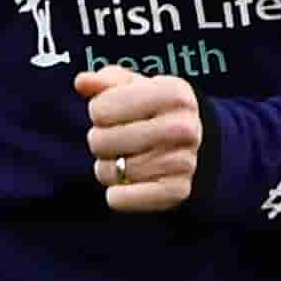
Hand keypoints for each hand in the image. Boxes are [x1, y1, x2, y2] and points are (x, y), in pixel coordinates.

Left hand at [80, 63, 203, 214]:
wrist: (198, 144)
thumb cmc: (157, 110)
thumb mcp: (136, 86)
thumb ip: (106, 81)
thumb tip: (82, 82)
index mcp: (172, 93)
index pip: (100, 109)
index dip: (99, 111)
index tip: (115, 113)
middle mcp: (181, 127)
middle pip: (100, 141)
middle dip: (101, 140)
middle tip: (118, 139)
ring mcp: (181, 162)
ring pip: (109, 171)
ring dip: (109, 167)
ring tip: (126, 158)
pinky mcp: (176, 191)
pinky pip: (120, 199)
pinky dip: (116, 194)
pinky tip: (127, 183)